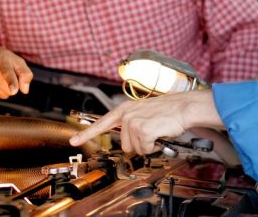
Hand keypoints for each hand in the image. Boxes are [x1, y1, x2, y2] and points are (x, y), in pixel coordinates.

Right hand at [0, 44, 32, 101]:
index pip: (7, 73)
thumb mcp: (17, 61)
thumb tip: (24, 90)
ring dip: (4, 90)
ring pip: (2, 95)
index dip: (11, 82)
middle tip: (7, 75)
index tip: (14, 90)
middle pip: (7, 89)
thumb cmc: (2, 59)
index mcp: (1, 60)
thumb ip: (25, 74)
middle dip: (12, 86)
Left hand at [69, 90, 222, 154]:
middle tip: (152, 132)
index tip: (74, 141)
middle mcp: (126, 115)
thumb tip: (128, 141)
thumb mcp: (144, 114)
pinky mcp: (143, 130)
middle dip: (139, 144)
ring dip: (148, 145)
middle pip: (125, 145)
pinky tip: (160, 134)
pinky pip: (145, 149)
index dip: (86, 134)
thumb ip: (131, 124)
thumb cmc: (167, 112)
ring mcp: (133, 122)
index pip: (102, 123)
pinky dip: (154, 146)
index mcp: (125, 109)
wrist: (183, 108)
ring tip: (157, 131)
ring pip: (135, 149)